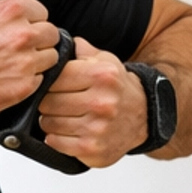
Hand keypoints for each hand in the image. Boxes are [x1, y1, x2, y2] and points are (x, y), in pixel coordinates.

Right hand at [0, 0, 59, 117]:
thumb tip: (2, 6)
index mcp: (12, 11)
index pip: (42, 13)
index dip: (31, 22)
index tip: (23, 30)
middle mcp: (23, 35)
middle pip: (51, 35)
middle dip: (38, 41)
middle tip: (20, 49)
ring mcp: (26, 62)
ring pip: (50, 58)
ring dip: (37, 61)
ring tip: (15, 65)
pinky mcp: (24, 86)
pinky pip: (40, 80)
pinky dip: (28, 80)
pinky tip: (10, 79)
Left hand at [35, 35, 148, 166]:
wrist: (144, 117)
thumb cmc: (118, 89)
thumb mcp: (105, 61)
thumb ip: (81, 50)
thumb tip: (56, 43)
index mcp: (102, 76)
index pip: (54, 77)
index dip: (48, 81)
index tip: (52, 85)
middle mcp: (101, 102)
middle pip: (48, 101)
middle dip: (47, 102)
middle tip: (55, 102)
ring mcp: (97, 128)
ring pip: (48, 122)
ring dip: (50, 120)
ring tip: (62, 116)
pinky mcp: (91, 149)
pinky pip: (55, 142)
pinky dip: (55, 138)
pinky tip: (67, 131)